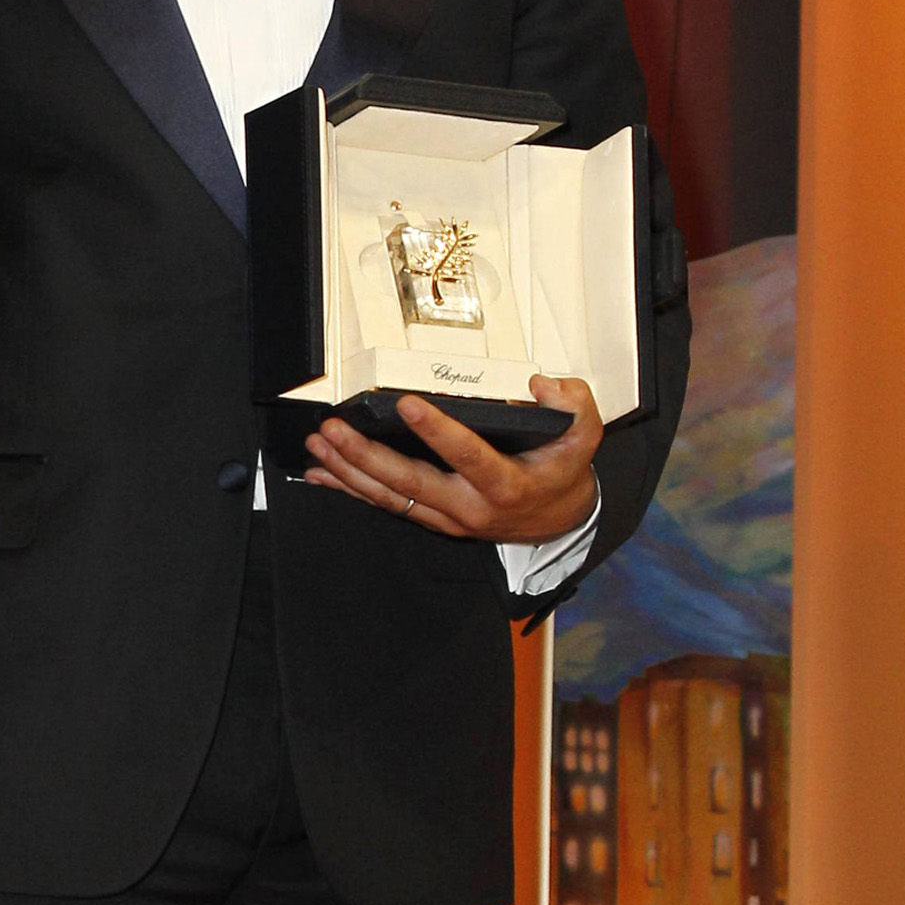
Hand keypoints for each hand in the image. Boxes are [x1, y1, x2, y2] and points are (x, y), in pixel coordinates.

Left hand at [303, 373, 602, 545]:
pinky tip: (323, 474)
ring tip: (320, 445)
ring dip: (349, 472)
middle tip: (335, 429)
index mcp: (505, 485)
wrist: (557, 518)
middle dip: (366, 456)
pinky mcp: (431, 517)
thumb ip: (574, 404)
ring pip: (390, 497)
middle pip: (410, 483)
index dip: (437, 431)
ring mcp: (446, 517)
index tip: (407, 404)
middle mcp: (470, 507)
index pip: (468, 456)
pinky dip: (351, 489)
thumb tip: (540, 385)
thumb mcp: (585, 435)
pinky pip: (386, 504)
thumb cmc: (561, 471)